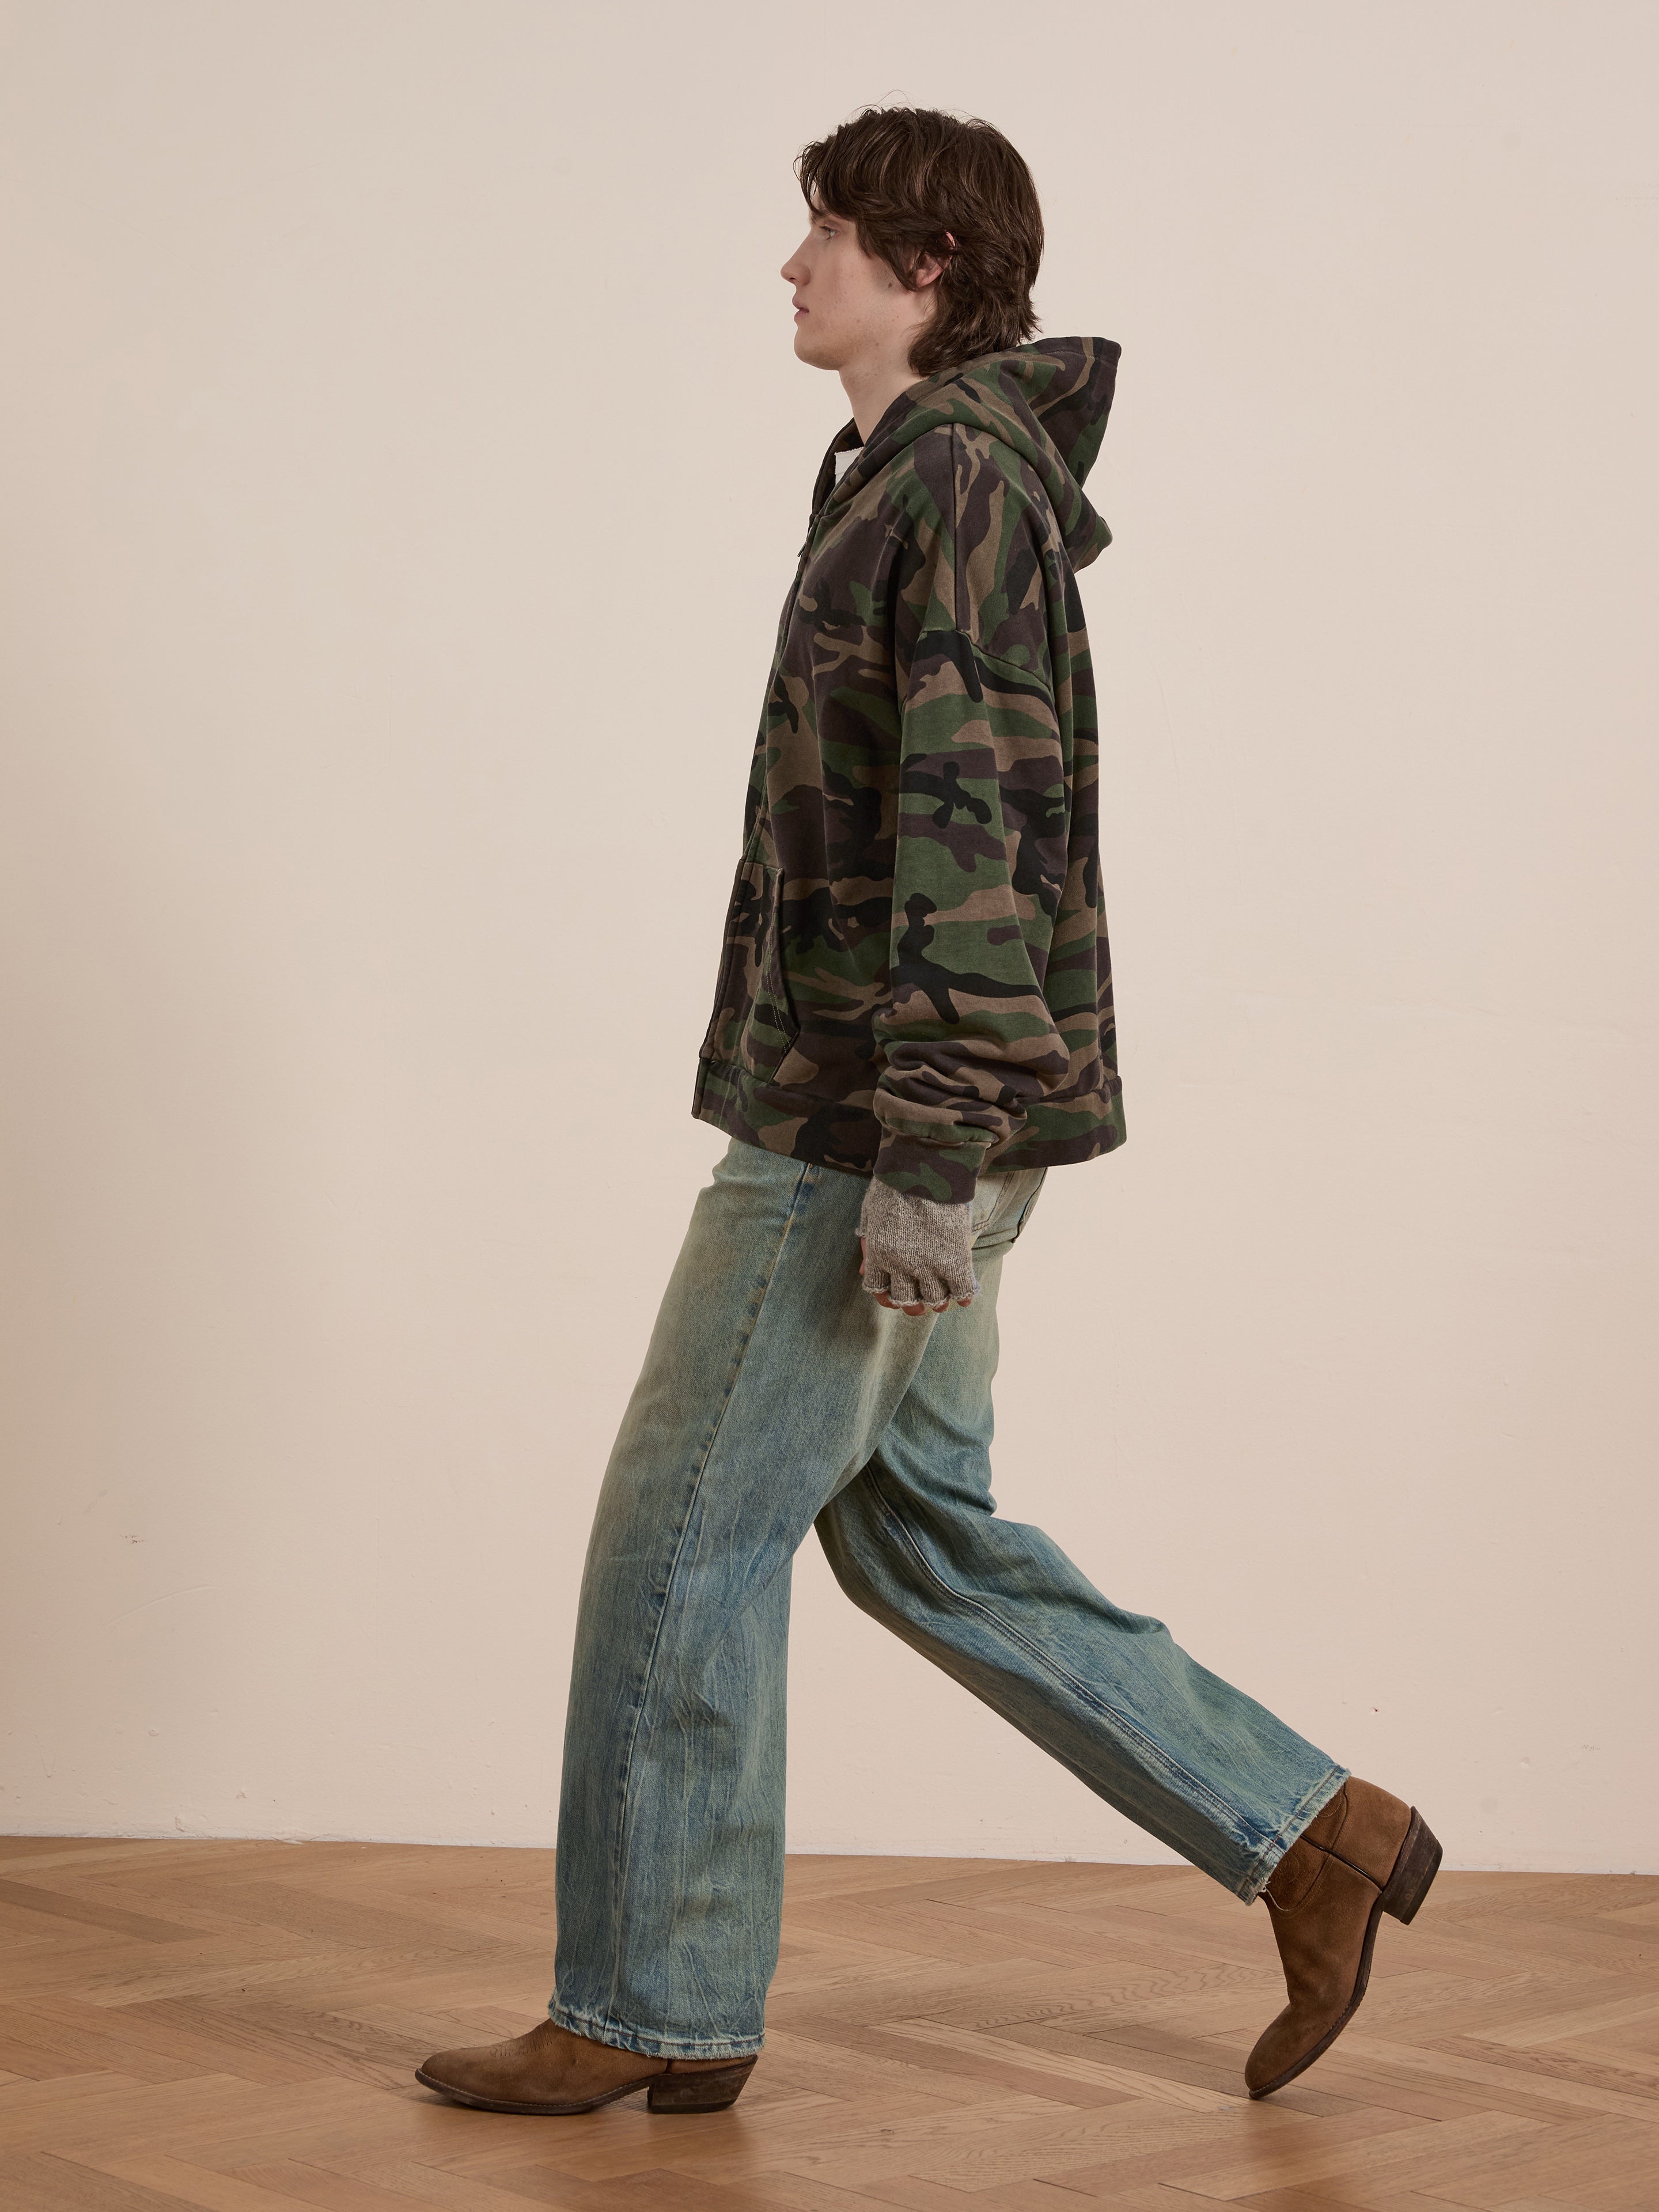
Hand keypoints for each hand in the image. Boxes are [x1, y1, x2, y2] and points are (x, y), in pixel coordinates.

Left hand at [857, 1178, 978, 1315]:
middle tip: (921, 1298)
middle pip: (907, 1300)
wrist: (926, 1165)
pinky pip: (961, 1288)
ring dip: (939, 1300)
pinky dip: (963, 1296)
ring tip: (943, 1295)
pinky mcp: (956, 1257)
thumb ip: (869, 1243)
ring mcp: (930, 1263)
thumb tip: (864, 1271)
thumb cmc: (895, 1183)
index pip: (880, 1290)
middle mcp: (902, 1264)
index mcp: (878, 1253)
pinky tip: (963, 1296)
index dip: (888, 1294)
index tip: (896, 1291)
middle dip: (914, 1303)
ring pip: (935, 1298)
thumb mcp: (871, 1213)